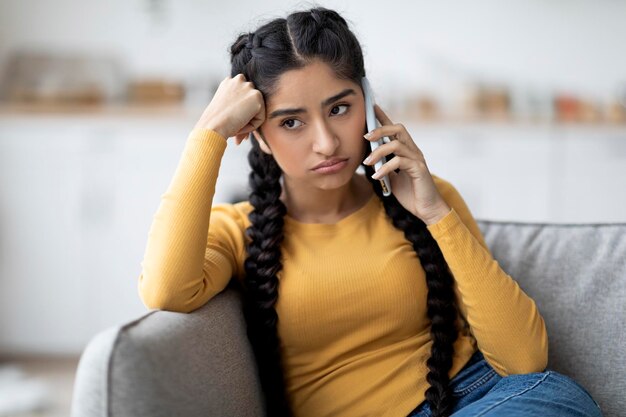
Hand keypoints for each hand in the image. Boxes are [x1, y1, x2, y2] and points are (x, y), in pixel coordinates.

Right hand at [193, 73, 265, 144]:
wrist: (212, 126)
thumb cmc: (215, 122)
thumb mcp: (224, 110)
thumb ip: (236, 107)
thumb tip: (246, 117)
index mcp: (229, 81)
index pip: (243, 97)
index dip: (240, 112)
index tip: (234, 123)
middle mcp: (239, 80)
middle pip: (251, 102)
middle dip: (247, 116)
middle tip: (237, 130)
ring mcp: (249, 87)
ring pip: (257, 109)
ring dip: (249, 121)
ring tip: (237, 130)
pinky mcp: (256, 97)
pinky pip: (260, 118)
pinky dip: (252, 127)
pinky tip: (240, 128)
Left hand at [362, 104, 450, 224]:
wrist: (427, 209)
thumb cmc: (411, 194)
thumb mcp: (392, 178)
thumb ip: (384, 166)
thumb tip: (369, 159)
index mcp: (407, 151)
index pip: (394, 129)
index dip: (383, 117)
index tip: (371, 107)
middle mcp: (413, 151)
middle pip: (397, 129)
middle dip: (380, 129)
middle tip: (365, 136)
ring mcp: (417, 159)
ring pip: (396, 144)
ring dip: (378, 151)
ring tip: (367, 162)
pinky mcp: (418, 169)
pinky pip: (399, 162)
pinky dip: (385, 168)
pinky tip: (376, 176)